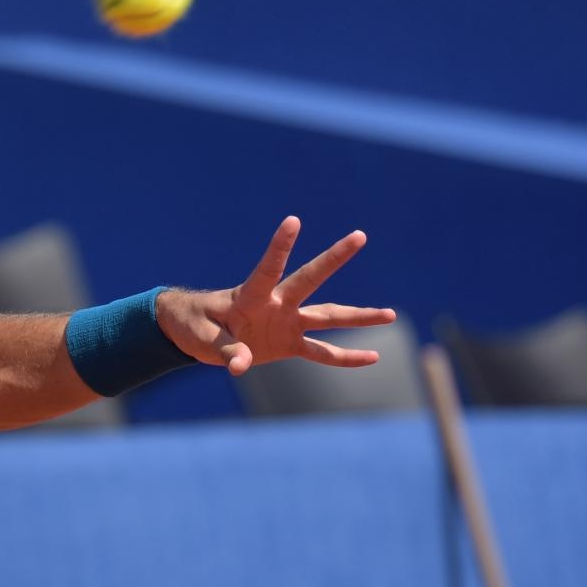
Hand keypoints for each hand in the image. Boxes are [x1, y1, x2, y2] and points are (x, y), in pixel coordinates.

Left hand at [156, 216, 394, 376]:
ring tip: (391, 315)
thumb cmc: (194, 326)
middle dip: (333, 258)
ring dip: (359, 316)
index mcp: (250, 296)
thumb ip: (225, 351)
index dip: (279, 246)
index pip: (268, 267)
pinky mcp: (289, 343)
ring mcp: (286, 322)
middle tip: (359, 235)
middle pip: (310, 279)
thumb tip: (241, 366)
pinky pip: (322, 352)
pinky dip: (345, 357)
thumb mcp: (203, 339)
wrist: (195, 334)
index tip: (293, 221)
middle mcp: (276, 303)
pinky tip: (372, 357)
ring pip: (328, 317)